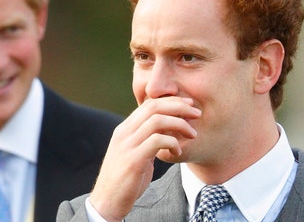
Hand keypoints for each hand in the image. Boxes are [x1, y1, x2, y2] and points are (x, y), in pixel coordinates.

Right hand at [88, 96, 200, 220]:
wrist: (107, 201)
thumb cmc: (125, 179)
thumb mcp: (135, 153)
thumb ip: (146, 140)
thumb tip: (167, 130)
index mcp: (125, 129)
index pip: (149, 104)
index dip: (171, 101)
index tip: (189, 105)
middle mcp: (124, 133)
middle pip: (154, 107)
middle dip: (179, 106)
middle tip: (196, 113)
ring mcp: (127, 145)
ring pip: (157, 121)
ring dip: (180, 124)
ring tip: (192, 134)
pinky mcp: (133, 160)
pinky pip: (157, 141)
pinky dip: (173, 142)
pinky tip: (178, 151)